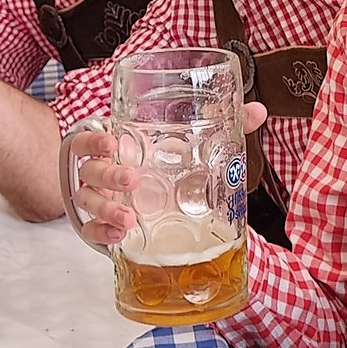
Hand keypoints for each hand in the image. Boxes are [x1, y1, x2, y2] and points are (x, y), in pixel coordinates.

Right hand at [64, 101, 269, 250]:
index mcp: (117, 147)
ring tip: (130, 219)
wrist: (155, 202)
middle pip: (90, 171)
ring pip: (88, 202)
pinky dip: (102, 233)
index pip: (89, 139)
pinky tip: (121, 236)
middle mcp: (103, 172)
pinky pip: (90, 231)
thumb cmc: (163, 163)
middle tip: (132, 181)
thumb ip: (221, 125)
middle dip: (108, 176)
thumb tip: (258, 110)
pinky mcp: (102, 226)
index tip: (111, 143)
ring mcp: (100, 200)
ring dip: (106, 210)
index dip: (94, 140)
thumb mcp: (186, 144)